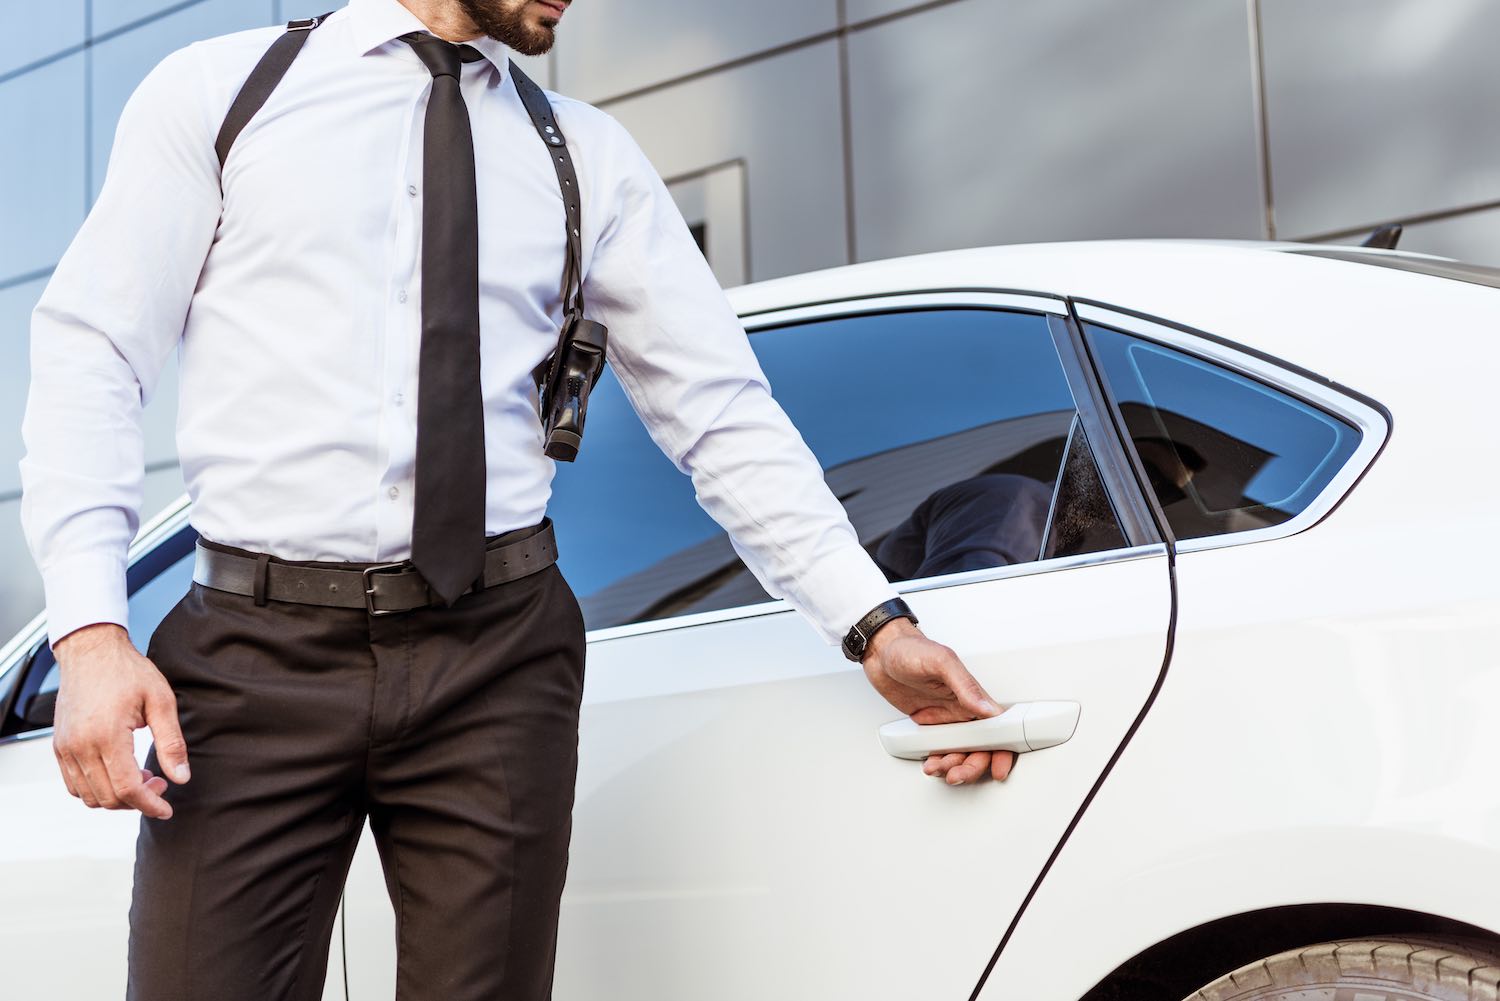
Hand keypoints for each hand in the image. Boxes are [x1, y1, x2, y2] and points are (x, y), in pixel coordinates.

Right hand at [51, 623, 189, 818]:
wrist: (92, 652)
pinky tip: (119, 773)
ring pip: (89, 796)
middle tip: (160, 782)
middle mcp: (80, 746)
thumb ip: (172, 743)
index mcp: (107, 736)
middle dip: (138, 800)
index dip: (150, 804)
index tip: (167, 809)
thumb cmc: (128, 672)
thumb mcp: (161, 702)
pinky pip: (74, 784)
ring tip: (142, 776)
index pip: (127, 788)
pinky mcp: (59, 747)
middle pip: (108, 797)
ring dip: (117, 797)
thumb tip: (181, 777)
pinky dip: (97, 789)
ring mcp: (65, 748)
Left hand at [860, 618, 1014, 784]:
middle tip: (957, 774)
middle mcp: (963, 708)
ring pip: (960, 751)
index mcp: (972, 694)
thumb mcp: (940, 661)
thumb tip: (987, 707)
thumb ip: (964, 685)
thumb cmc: (910, 649)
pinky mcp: (929, 723)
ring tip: (939, 769)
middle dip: (972, 766)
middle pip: (980, 746)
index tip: (999, 768)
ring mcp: (946, 717)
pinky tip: (930, 763)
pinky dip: (937, 760)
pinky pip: (940, 748)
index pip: (998, 727)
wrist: (880, 652)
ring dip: (953, 766)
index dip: (1002, 750)